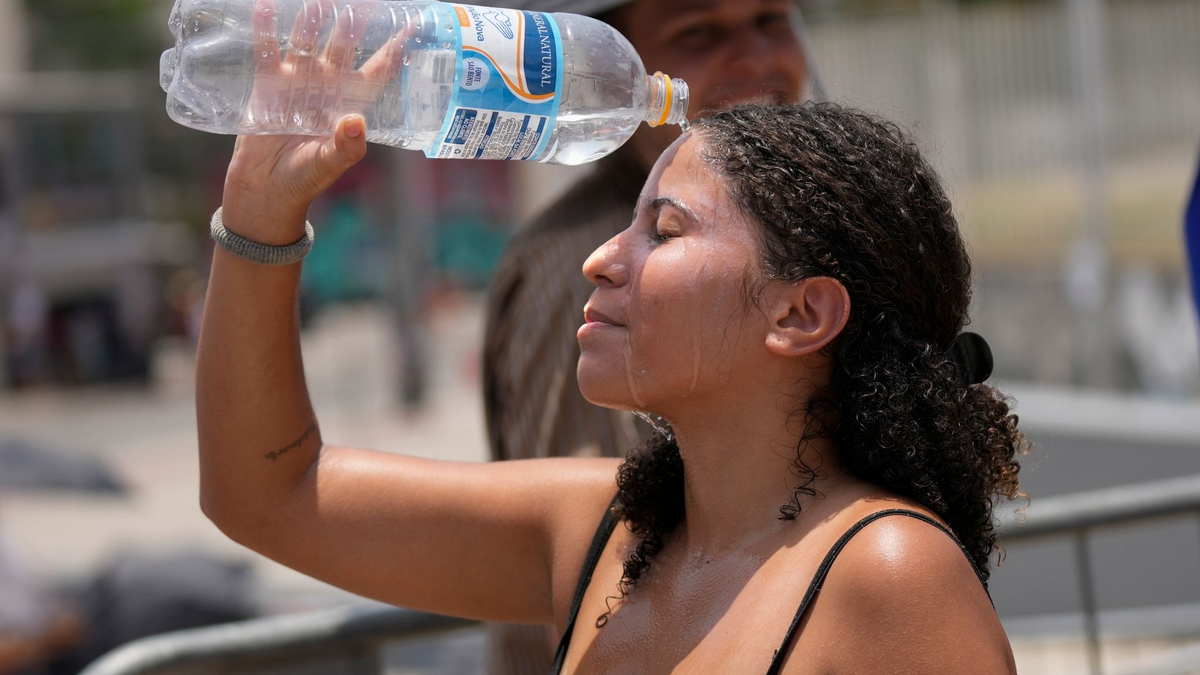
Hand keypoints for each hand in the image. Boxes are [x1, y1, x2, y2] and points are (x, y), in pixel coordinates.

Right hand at [221, 0, 404, 238]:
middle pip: (344, 44)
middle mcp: (328, 84)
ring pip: (308, 40)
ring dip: (313, 18)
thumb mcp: (329, 164)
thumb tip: (355, 122)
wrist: (266, 189)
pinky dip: (266, 27)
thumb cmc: (306, 179)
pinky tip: (267, 3)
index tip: (412, 23)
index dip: (395, 48)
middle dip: (354, 21)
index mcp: (351, 101)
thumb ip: (346, 146)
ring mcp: (298, 79)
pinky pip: (268, 50)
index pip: (379, 69)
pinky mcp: (268, 83)